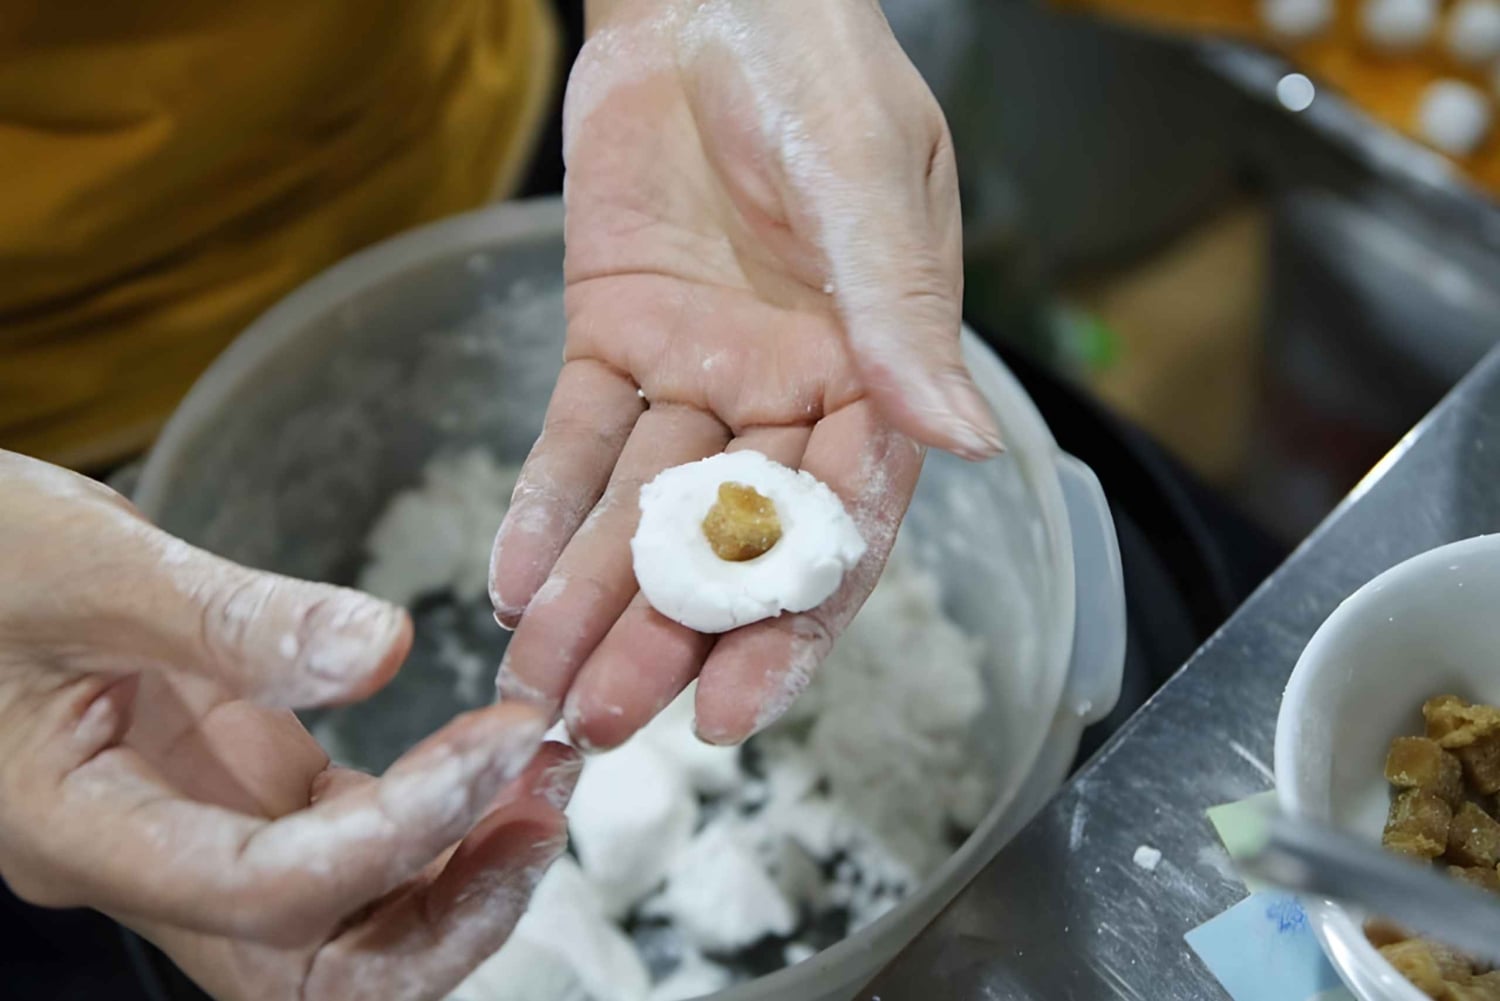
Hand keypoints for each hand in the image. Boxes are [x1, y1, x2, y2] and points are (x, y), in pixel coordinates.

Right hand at [0, 451, 577, 1000]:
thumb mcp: (87, 564)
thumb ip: (231, 617)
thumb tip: (385, 650)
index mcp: (84, 829)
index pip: (262, 889)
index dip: (395, 835)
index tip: (497, 747)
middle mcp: (152, 865)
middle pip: (315, 972)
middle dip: (448, 910)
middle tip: (543, 806)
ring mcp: (204, 839)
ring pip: (345, 931)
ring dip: (457, 873)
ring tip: (541, 777)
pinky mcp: (244, 798)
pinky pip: (351, 852)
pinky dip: (433, 821)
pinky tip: (490, 756)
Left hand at [490, 0, 998, 748]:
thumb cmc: (820, 73)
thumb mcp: (871, 189)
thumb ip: (903, 318)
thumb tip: (967, 442)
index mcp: (876, 376)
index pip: (837, 527)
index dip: (787, 625)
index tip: (729, 712)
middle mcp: (790, 393)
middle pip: (728, 539)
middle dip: (668, 633)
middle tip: (604, 719)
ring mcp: (700, 370)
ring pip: (643, 506)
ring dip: (591, 594)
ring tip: (538, 679)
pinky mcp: (617, 335)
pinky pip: (577, 435)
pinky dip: (543, 505)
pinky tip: (510, 579)